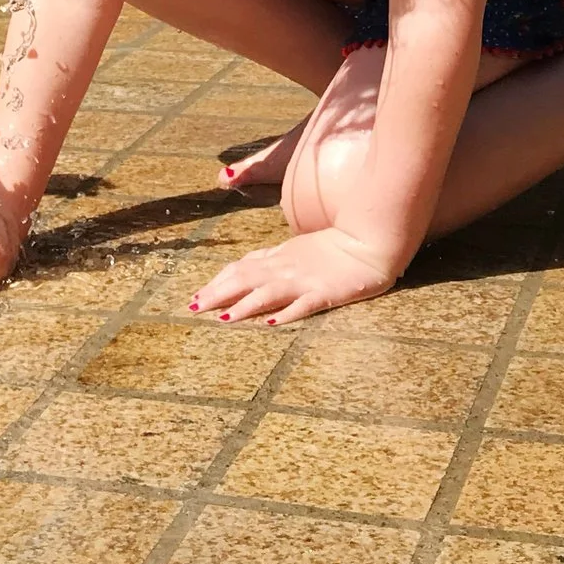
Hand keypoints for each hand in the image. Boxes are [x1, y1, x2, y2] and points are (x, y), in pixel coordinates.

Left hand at [187, 226, 399, 326]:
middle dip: (218, 294)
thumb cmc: (335, 246)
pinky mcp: (326, 293)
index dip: (216, 282)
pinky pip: (304, 304)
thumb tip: (245, 267)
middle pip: (245, 279)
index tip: (195, 296)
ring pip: (268, 292)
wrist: (370, 240)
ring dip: (243, 306)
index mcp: (280, 257)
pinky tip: (271, 323)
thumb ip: (273, 259)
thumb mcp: (298, 248)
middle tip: (192, 308)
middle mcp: (286, 267)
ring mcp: (305, 280)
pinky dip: (286, 312)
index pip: (240, 268)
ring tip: (222, 319)